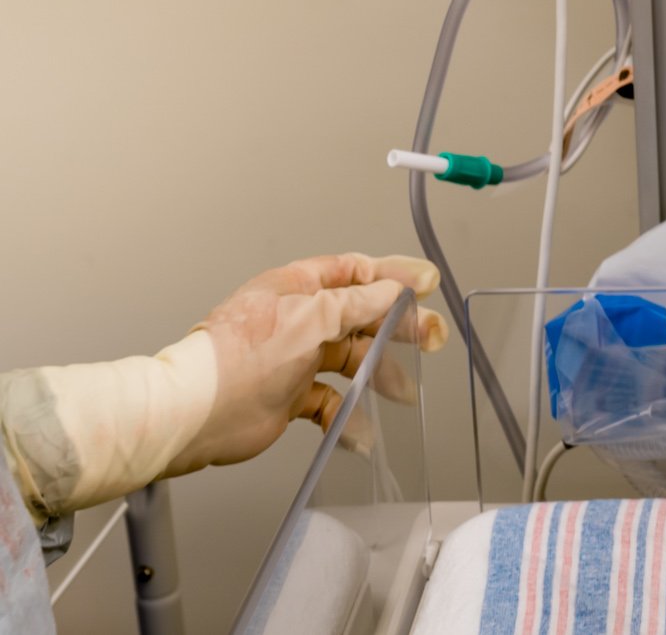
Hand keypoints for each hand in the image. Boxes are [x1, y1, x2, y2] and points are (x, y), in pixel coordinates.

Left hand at [172, 253, 449, 474]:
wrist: (197, 415)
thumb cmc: (240, 359)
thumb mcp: (311, 317)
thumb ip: (358, 303)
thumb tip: (393, 289)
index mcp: (297, 288)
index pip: (355, 273)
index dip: (393, 278)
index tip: (426, 286)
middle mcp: (298, 320)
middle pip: (361, 318)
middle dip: (399, 328)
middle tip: (430, 339)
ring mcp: (295, 359)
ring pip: (352, 361)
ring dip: (380, 375)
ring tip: (401, 392)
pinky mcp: (291, 397)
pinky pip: (331, 402)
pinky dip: (349, 415)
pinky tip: (361, 429)